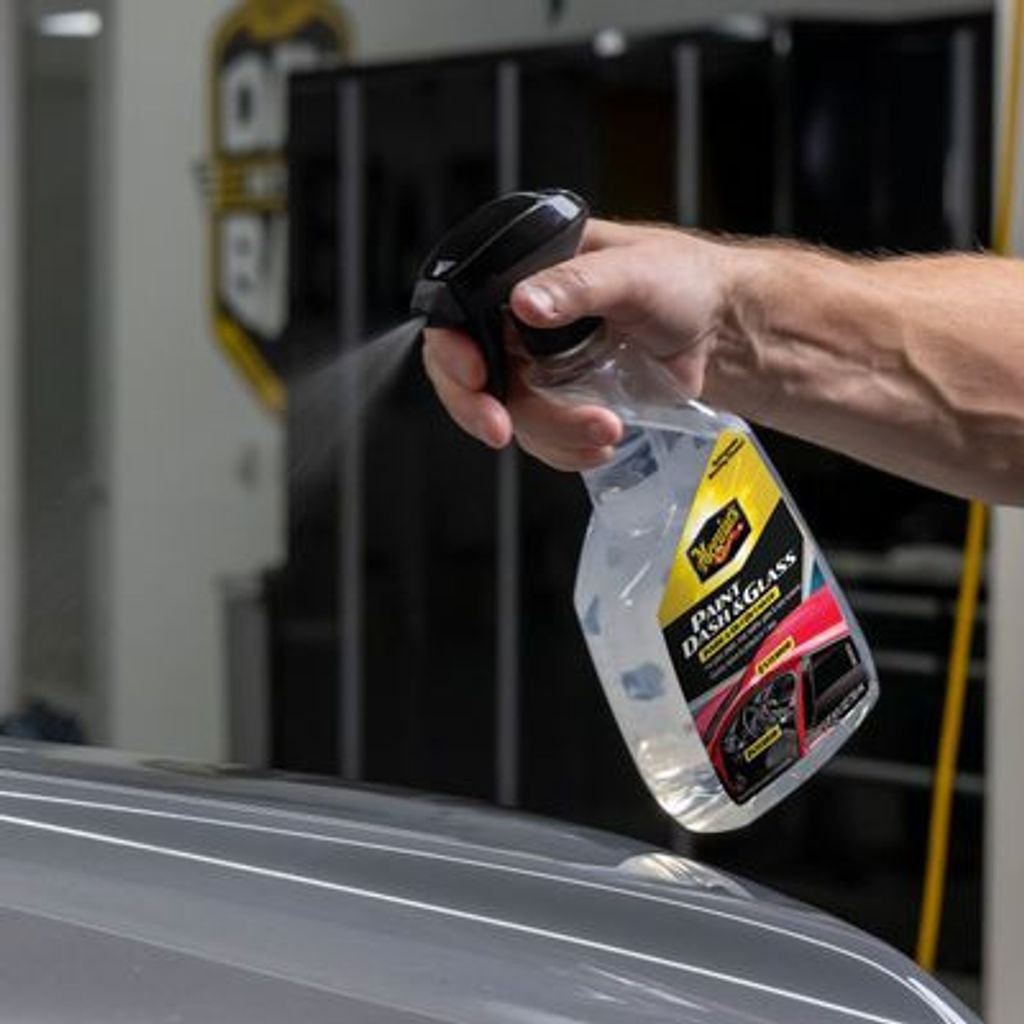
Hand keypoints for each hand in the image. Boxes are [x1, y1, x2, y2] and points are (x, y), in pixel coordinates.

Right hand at [421, 218, 735, 470]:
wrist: (724, 329)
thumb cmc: (684, 281)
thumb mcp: (635, 272)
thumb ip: (578, 284)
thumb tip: (525, 302)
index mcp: (526, 274)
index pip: (458, 313)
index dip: (451, 350)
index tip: (476, 377)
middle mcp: (522, 321)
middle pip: (470, 374)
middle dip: (483, 408)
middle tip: (502, 430)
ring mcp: (540, 365)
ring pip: (511, 413)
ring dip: (550, 432)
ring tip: (606, 428)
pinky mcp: (565, 401)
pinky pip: (543, 437)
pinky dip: (567, 448)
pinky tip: (603, 440)